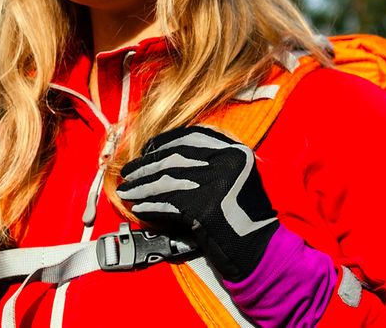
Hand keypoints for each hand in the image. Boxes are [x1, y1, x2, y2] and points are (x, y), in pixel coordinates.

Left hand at [117, 126, 279, 281]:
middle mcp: (227, 161)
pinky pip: (168, 204)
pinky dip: (150, 206)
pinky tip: (139, 208)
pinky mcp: (204, 207)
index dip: (164, 142)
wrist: (259, 249)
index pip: (190, 136)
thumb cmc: (243, 215)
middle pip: (174, 157)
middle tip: (127, 172)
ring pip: (167, 180)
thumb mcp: (234, 177)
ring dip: (142, 186)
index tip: (146, 149)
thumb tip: (162, 155)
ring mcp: (216, 183)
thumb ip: (208, 162)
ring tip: (126, 191)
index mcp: (234, 150)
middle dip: (146, 165)